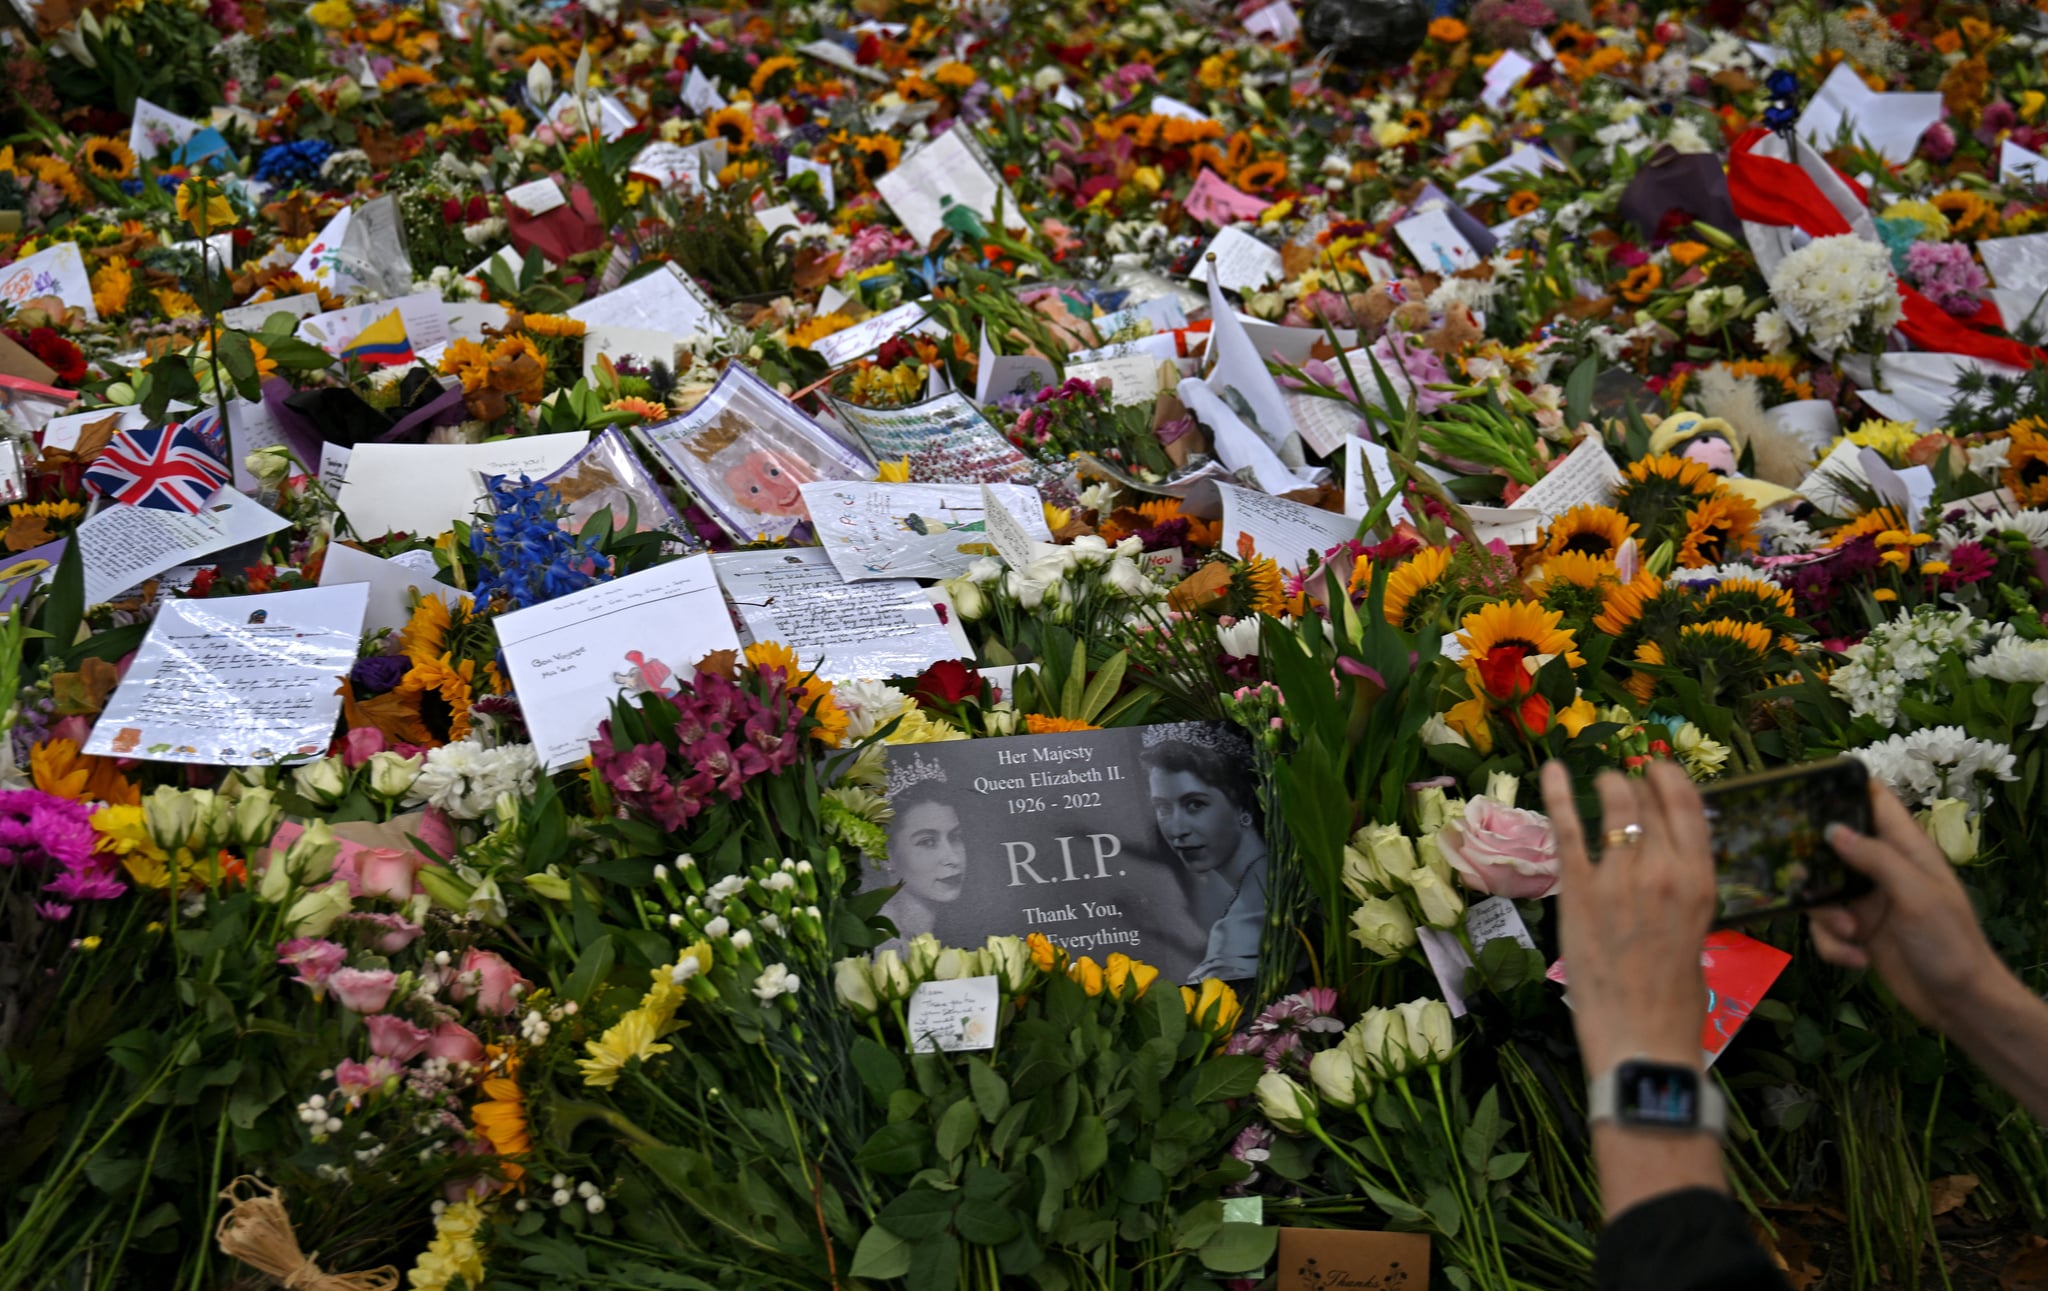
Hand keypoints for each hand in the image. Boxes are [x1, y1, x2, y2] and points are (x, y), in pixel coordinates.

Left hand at [1540, 760, 1717, 1074]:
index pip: (1688, 807)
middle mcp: (1663, 869)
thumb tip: (1664, 870)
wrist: (1643, 1038)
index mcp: (1700, 881)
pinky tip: (1553, 769)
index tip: (1658, 768)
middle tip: (1623, 780)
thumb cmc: (1675, 999)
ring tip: (1599, 779)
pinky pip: (1568, 831)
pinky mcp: (1578, 892)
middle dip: (1635, 783)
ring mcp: (1618, 878)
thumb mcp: (1696, 934)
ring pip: (1613, 808)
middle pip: (1648, 801)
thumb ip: (1681, 895)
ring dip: (1606, 785)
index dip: (1670, 778)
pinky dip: (1557, 795)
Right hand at [1811, 779, 2003, 1027]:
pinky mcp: (1858, 933)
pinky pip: (1825, 929)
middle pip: (1833, 847)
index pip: (1875, 802)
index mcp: (1907, 850)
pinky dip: (1833, 945)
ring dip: (1824, 915)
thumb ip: (1876, 858)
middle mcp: (1884, 871)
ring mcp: (1869, 902)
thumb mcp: (1915, 895)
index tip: (1805, 791)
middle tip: (1799, 876)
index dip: (1844, 789)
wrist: (1960, 1003)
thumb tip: (1831, 830)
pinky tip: (1857, 958)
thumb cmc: (1948, 943)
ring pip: (1821, 893)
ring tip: (1849, 932)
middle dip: (1813, 864)